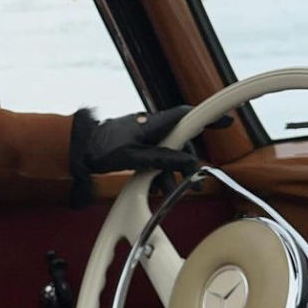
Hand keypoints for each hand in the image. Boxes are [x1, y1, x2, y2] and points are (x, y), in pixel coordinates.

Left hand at [84, 106, 231, 175]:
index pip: (187, 116)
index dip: (209, 117)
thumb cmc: (103, 149)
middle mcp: (152, 127)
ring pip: (168, 153)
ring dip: (173, 172)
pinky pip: (155, 158)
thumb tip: (188, 161)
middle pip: (180, 141)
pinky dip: (159, 172)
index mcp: (153, 124)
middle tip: (195, 182)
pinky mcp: (137, 146)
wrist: (80, 150)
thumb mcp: (135, 157)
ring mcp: (144, 137)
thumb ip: (163, 159)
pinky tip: (159, 188)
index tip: (227, 121)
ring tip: (174, 191)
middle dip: (188, 162)